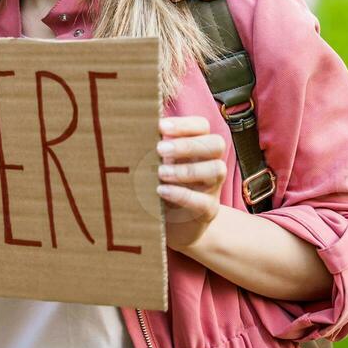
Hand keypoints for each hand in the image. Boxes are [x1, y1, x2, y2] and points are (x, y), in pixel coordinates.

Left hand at [156, 115, 226, 250]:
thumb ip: (152, 147)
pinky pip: (204, 200)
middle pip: (216, 143)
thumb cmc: (161, 183)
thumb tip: (130, 126)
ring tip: (161, 172)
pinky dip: (182, 194)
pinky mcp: (208, 210)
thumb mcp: (157, 162)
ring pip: (217, 169)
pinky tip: (162, 191)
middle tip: (160, 150)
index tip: (161, 127)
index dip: (185, 124)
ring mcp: (212, 187)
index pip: (202, 126)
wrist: (173, 223)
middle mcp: (210, 162)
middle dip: (188, 144)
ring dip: (187, 169)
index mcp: (198, 147)